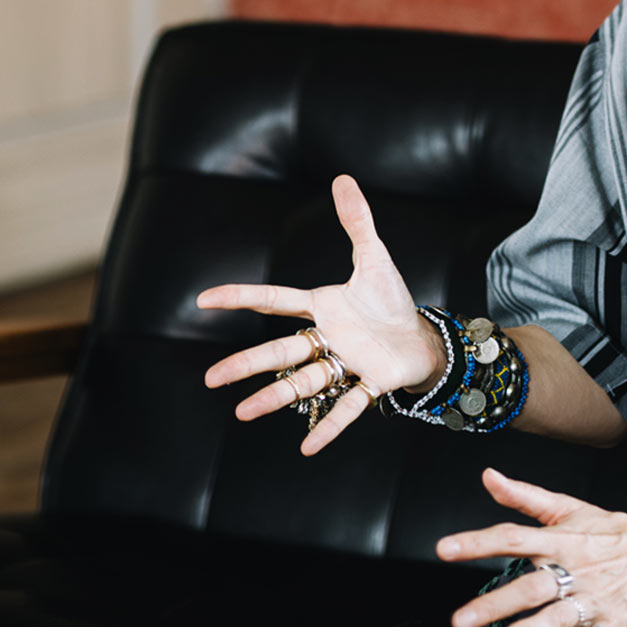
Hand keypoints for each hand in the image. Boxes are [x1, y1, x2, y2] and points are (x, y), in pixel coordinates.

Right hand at [198, 173, 442, 454]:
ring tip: (242, 413)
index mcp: (323, 308)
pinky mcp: (371, 383)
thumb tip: (343, 178)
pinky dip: (330, 427)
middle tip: (210, 379)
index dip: (242, 298)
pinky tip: (308, 448)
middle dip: (247, 364)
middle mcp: (327, 339)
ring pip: (306, 382)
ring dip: (276, 398)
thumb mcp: (375, 259)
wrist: (422, 336)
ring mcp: (346, 364)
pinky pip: (347, 407)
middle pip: (281, 352)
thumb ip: (357, 222)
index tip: (204, 299)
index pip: (276, 300)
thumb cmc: (392, 301)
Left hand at [440, 468, 626, 626]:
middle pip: (530, 586)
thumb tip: (489, 477)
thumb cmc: (612, 531)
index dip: (479, 542)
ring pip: (558, 616)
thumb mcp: (570, 507)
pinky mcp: (610, 622)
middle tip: (461, 620)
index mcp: (561, 540)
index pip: (514, 538)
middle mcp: (573, 570)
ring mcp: (592, 598)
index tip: (446, 549)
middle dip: (495, 604)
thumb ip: (525, 496)